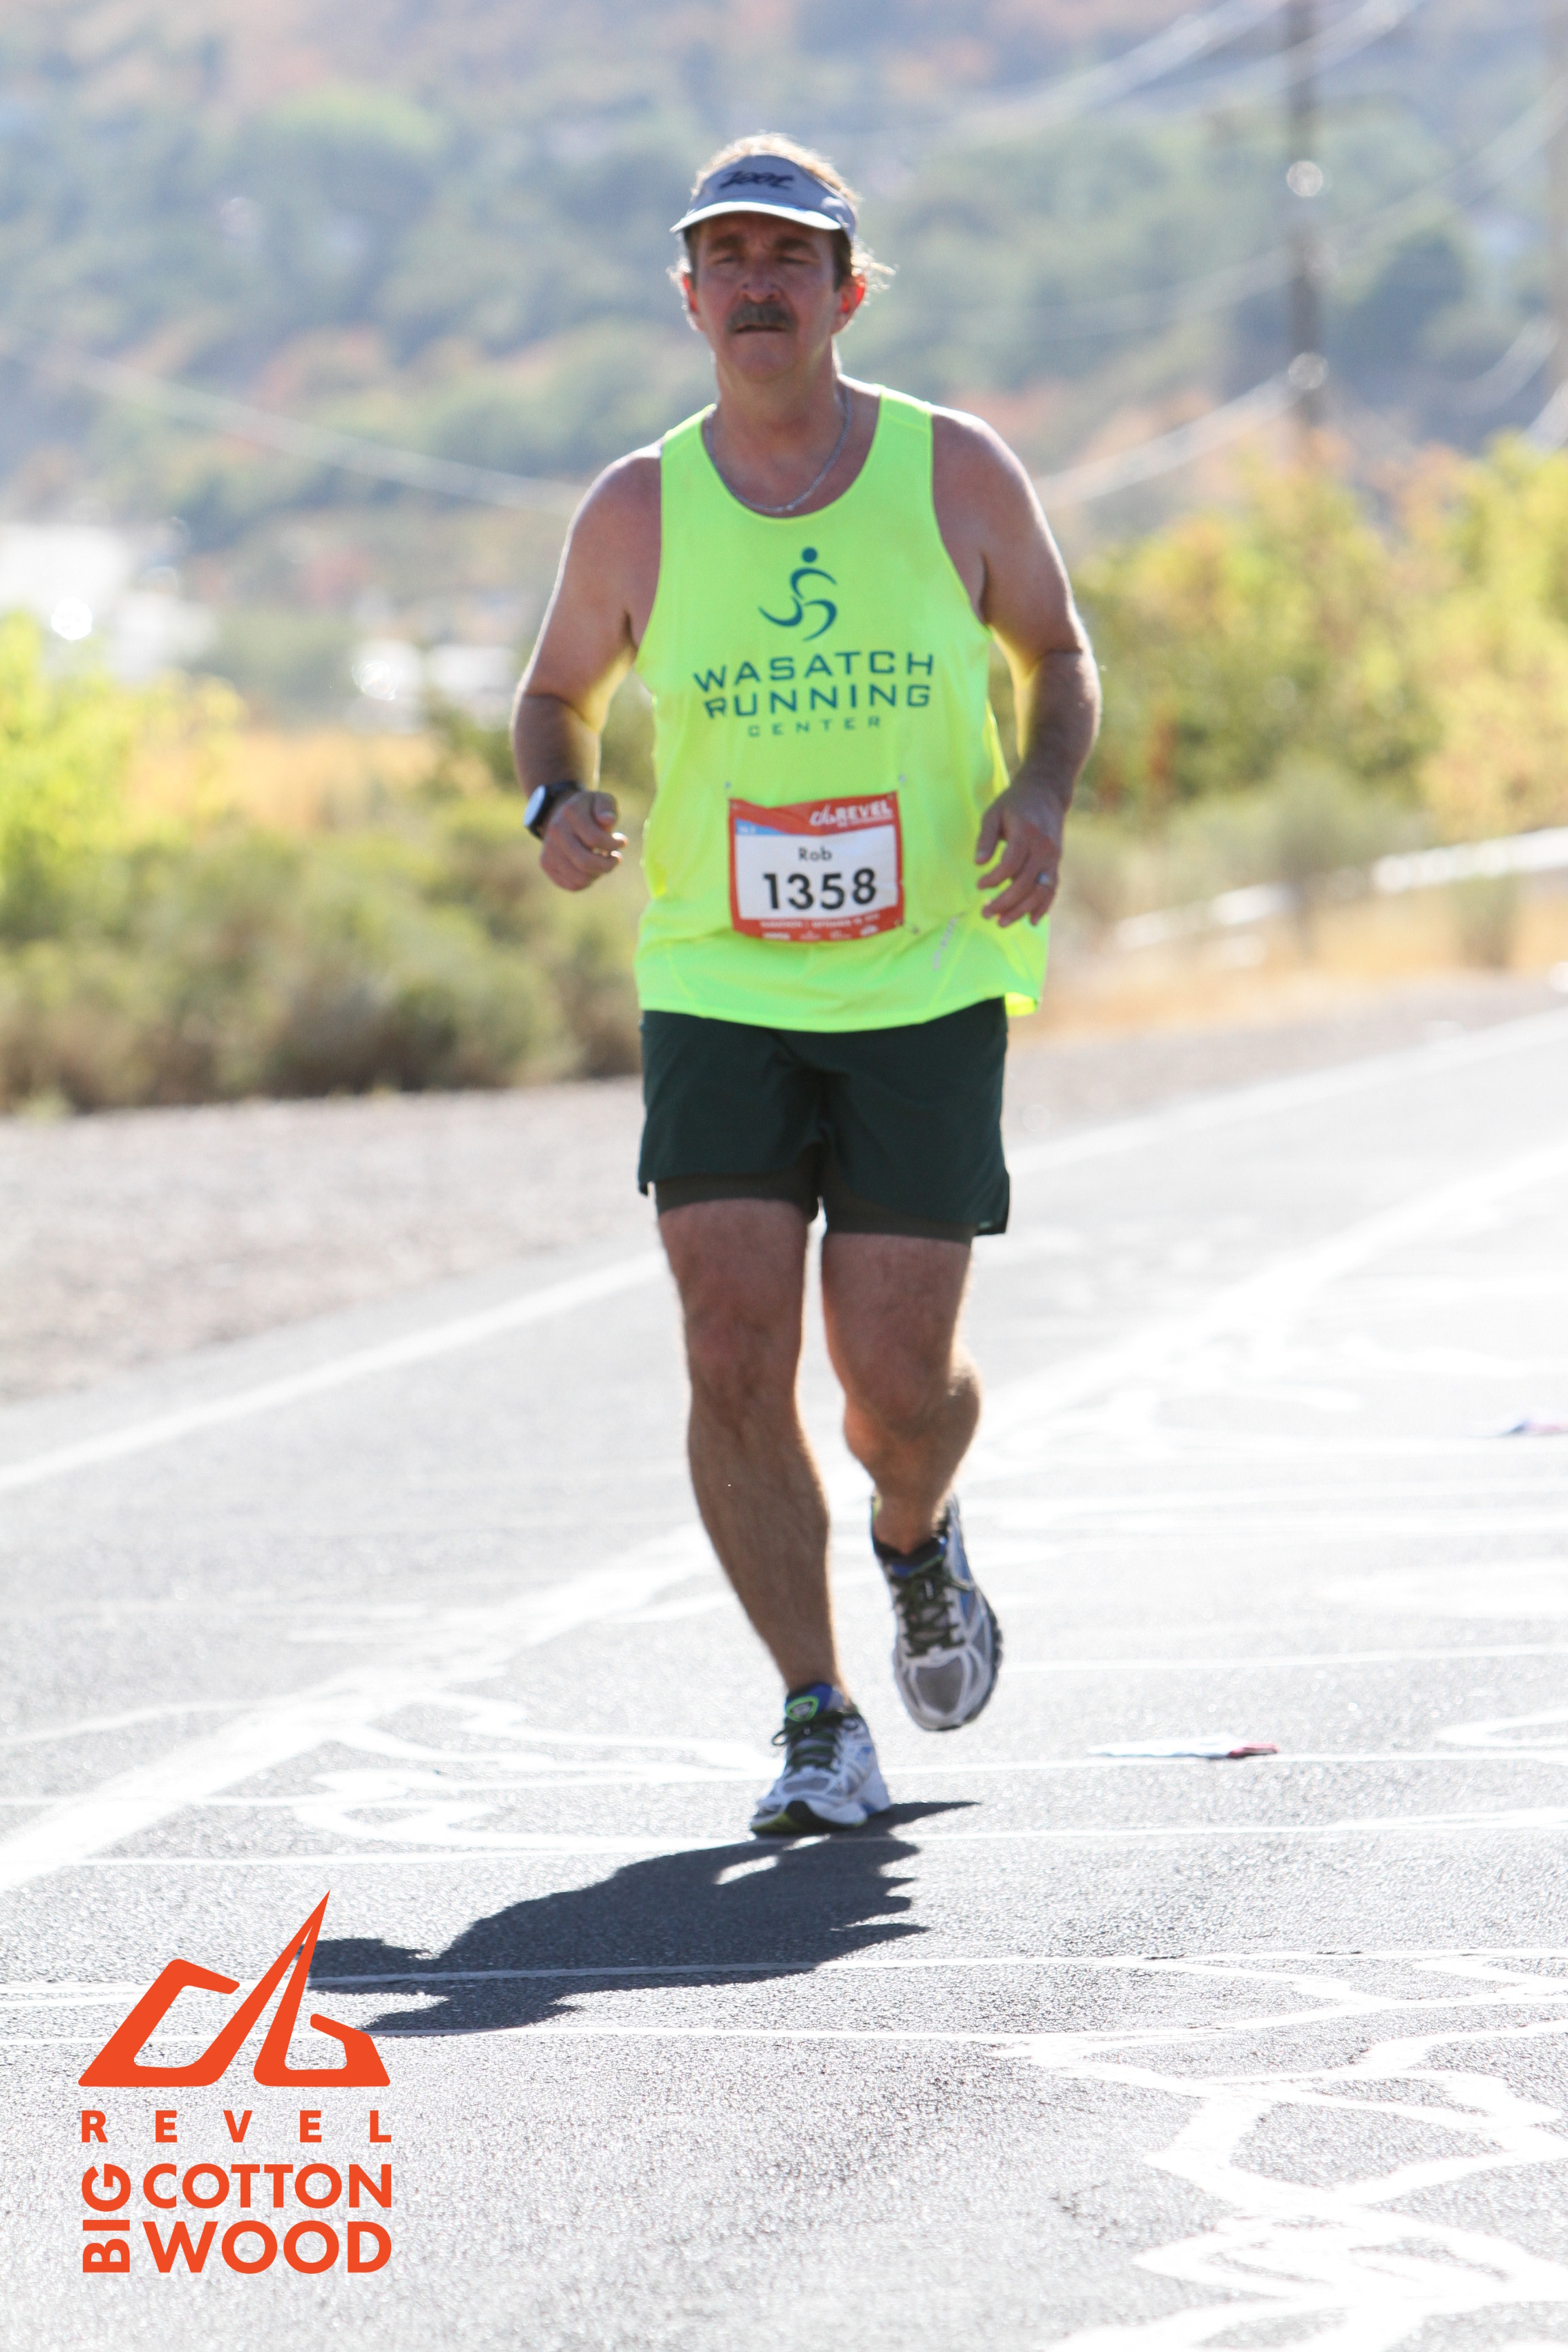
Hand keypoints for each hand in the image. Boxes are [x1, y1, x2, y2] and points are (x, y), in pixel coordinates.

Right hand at [539, 790, 625, 892]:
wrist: (562, 814)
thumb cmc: (590, 810)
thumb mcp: (602, 801)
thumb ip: (607, 808)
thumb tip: (607, 820)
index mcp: (570, 812)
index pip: (595, 838)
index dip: (614, 844)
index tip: (622, 842)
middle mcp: (555, 831)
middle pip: (586, 862)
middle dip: (608, 865)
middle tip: (616, 858)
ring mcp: (548, 849)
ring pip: (580, 879)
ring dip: (598, 874)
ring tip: (603, 862)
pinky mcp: (546, 863)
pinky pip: (572, 885)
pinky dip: (588, 881)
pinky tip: (592, 870)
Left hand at [974, 779, 1065, 927]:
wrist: (1046, 793)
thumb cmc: (1014, 803)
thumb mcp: (994, 813)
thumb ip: (985, 838)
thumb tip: (978, 863)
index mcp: (1027, 833)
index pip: (1011, 864)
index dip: (994, 879)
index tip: (979, 885)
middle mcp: (1043, 848)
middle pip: (1025, 883)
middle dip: (1004, 903)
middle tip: (985, 913)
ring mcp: (1052, 858)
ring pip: (1040, 891)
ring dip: (1021, 910)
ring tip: (1002, 922)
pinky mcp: (1056, 864)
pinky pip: (1052, 889)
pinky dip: (1043, 907)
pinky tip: (1031, 921)